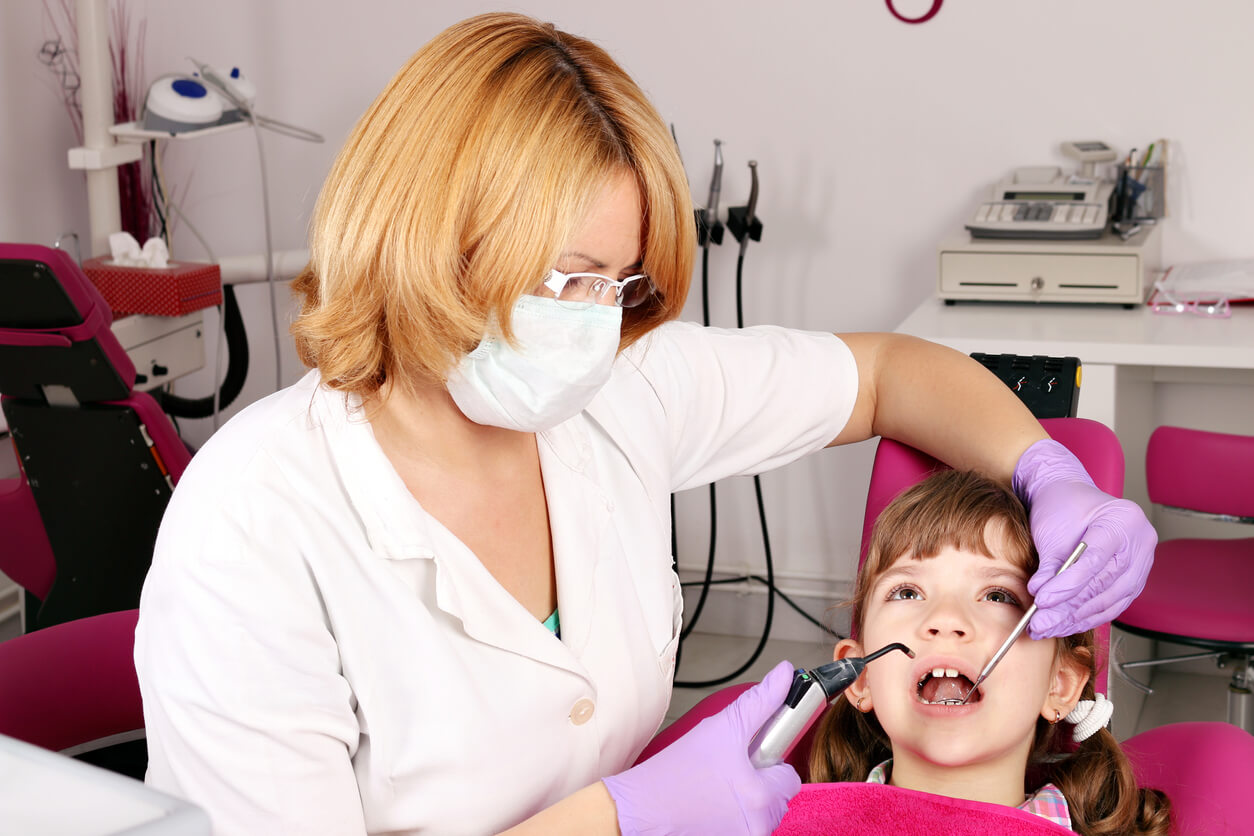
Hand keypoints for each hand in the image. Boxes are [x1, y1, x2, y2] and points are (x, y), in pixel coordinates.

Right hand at [603, 660, 800, 835]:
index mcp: (762, 796)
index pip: (790, 776)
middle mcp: (759, 825)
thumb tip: (784, 674)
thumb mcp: (721, 727)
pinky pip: (746, 826)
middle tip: (727, 769)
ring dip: (748, 798)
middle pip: (778, 795)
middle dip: (759, 779)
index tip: (748, 755)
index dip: (769, 760)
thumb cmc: (675, 771)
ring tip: (716, 786)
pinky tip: (711, 804)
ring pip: (762, 812)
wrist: (641, 808)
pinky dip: (734, 815)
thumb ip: (759, 701)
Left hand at [1013, 439, 1156, 638]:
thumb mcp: (1051, 530)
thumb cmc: (1061, 507)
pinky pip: (1113, 604)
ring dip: (1076, 619)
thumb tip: (1042, 599)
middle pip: (1104, 584)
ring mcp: (1143, 562)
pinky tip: (1065, 624)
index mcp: (1123, 520)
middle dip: (1068, 609)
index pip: (1095, 561)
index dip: (1068, 585)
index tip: (1042, 601)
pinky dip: (1087, 616)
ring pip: (1109, 600)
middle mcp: (1141, 541)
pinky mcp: (1134, 579)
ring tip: (1047, 628)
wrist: (1070, 496)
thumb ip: (1049, 565)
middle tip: (1040, 624)